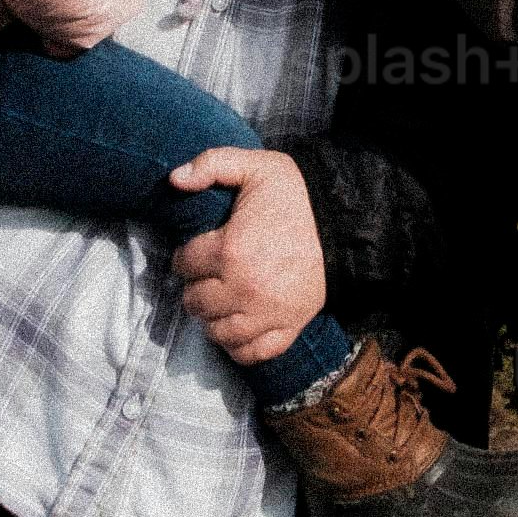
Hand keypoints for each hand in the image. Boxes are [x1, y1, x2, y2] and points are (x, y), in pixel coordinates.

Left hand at [169, 148, 331, 363]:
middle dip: (195, 287)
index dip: (185, 256)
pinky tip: (236, 328)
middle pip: (195, 302)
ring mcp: (267, 313)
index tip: (195, 252)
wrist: (343, 221)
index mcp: (230, 250)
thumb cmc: (296, 196)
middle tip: (206, 276)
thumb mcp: (254, 165)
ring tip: (219, 301)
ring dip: (212, 318)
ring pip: (217, 332)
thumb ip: (211, 163)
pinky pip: (252, 353)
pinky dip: (238, 346)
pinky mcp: (288, 327)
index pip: (184, 265)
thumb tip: (174, 179)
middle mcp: (245, 289)